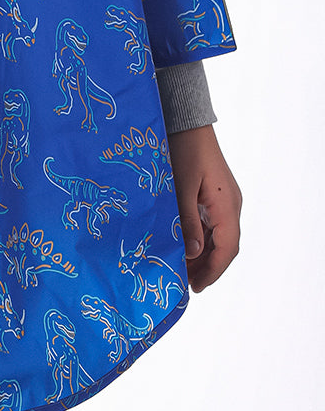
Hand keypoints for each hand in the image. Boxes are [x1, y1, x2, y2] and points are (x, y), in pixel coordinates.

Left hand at [167, 124, 241, 292]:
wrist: (188, 123)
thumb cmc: (183, 151)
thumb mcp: (181, 187)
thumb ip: (187, 220)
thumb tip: (193, 253)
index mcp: (227, 206)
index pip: (227, 248)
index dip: (213, 270)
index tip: (197, 287)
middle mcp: (230, 205)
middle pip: (225, 246)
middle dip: (208, 267)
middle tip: (187, 284)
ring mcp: (224, 200)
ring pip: (219, 236)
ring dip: (204, 254)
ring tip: (184, 270)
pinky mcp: (214, 195)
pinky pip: (213, 224)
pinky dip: (202, 239)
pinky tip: (186, 245)